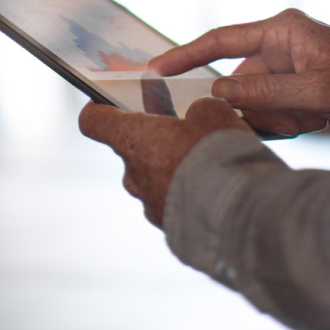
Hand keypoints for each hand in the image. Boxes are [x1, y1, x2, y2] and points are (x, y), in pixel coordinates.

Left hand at [78, 97, 250, 226]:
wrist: (235, 211)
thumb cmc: (216, 154)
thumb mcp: (213, 112)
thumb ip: (198, 109)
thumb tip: (198, 116)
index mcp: (133, 138)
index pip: (94, 121)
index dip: (100, 109)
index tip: (107, 103)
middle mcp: (132, 174)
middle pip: (133, 149)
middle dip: (156, 137)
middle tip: (185, 128)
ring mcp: (149, 203)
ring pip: (156, 177)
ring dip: (175, 167)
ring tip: (211, 161)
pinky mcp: (169, 227)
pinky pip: (174, 201)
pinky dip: (190, 193)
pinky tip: (217, 187)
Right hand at [150, 8, 329, 137]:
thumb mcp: (318, 91)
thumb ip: (266, 92)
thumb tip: (218, 92)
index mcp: (281, 30)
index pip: (220, 40)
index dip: (185, 55)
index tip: (155, 71)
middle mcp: (279, 42)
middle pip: (241, 83)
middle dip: (263, 108)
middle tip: (299, 117)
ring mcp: (286, 63)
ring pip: (256, 101)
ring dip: (281, 117)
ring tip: (315, 116)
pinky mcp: (293, 82)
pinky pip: (272, 108)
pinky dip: (289, 120)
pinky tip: (316, 118)